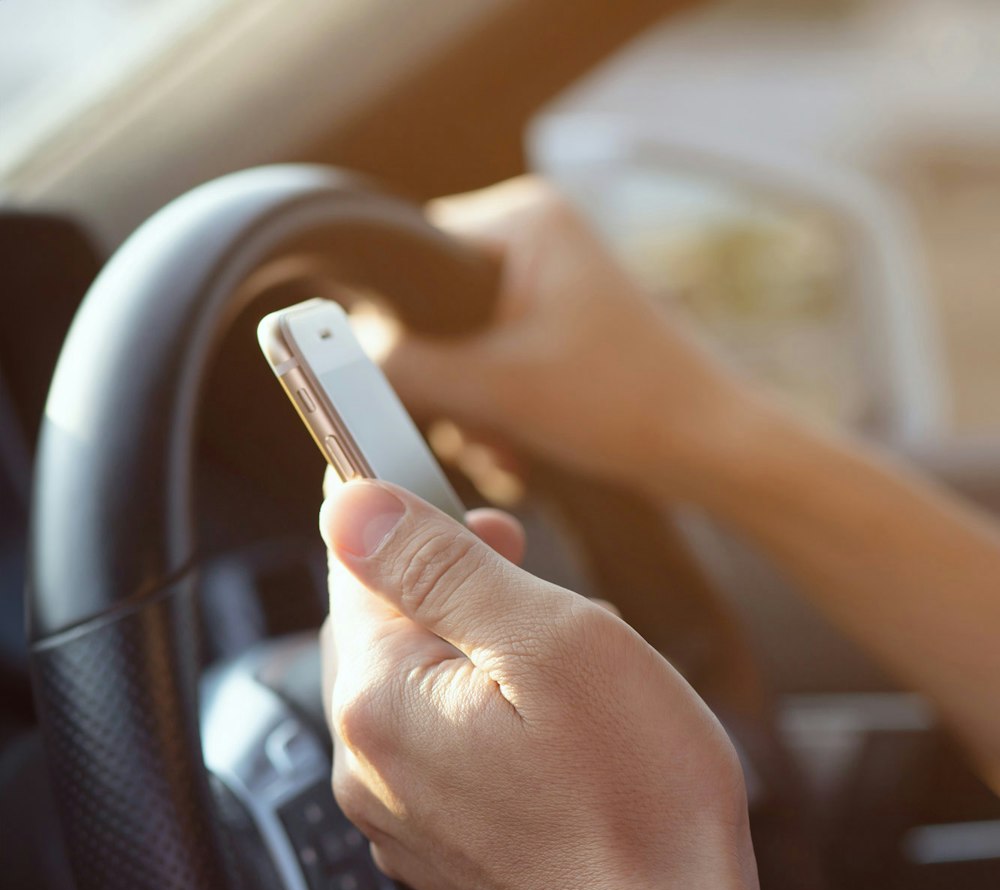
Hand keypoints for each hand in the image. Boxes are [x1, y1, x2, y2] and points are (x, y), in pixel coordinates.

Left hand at [321, 480, 793, 889]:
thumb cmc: (636, 804)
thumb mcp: (550, 644)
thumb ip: (440, 569)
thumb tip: (352, 507)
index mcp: (383, 701)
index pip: (353, 564)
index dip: (387, 503)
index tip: (400, 456)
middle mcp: (372, 761)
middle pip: (384, 623)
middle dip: (443, 573)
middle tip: (512, 548)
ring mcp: (404, 810)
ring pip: (418, 679)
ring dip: (471, 637)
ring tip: (551, 638)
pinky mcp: (443, 840)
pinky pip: (440, 737)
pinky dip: (479, 699)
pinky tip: (545, 713)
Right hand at [360, 176, 765, 503]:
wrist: (707, 449)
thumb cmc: (626, 403)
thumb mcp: (498, 387)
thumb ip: (409, 368)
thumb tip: (342, 361)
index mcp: (525, 219)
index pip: (415, 261)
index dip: (402, 330)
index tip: (414, 382)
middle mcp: (538, 239)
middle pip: (438, 313)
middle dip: (450, 385)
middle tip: (477, 422)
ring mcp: (552, 287)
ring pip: (465, 349)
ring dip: (475, 410)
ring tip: (510, 442)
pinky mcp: (562, 331)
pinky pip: (498, 366)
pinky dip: (500, 413)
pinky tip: (522, 448)